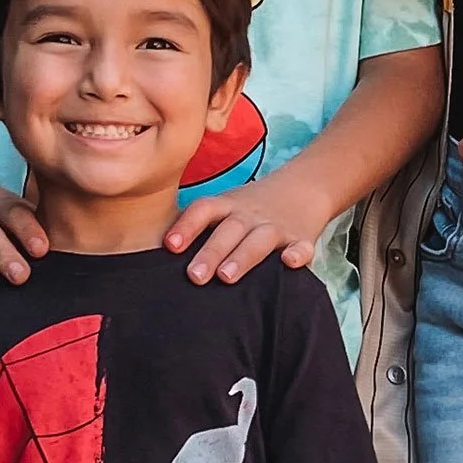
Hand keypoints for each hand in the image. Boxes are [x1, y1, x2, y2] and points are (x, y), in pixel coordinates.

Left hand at [164, 154, 333, 283]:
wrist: (306, 185)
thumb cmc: (253, 207)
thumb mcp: (226, 205)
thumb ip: (199, 225)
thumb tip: (156, 253)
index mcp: (228, 205)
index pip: (204, 210)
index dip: (186, 226)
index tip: (169, 246)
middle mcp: (249, 215)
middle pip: (228, 230)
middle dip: (210, 252)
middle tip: (194, 276)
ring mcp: (276, 226)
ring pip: (258, 240)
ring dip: (242, 257)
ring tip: (226, 277)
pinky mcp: (301, 239)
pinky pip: (301, 247)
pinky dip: (297, 254)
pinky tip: (289, 263)